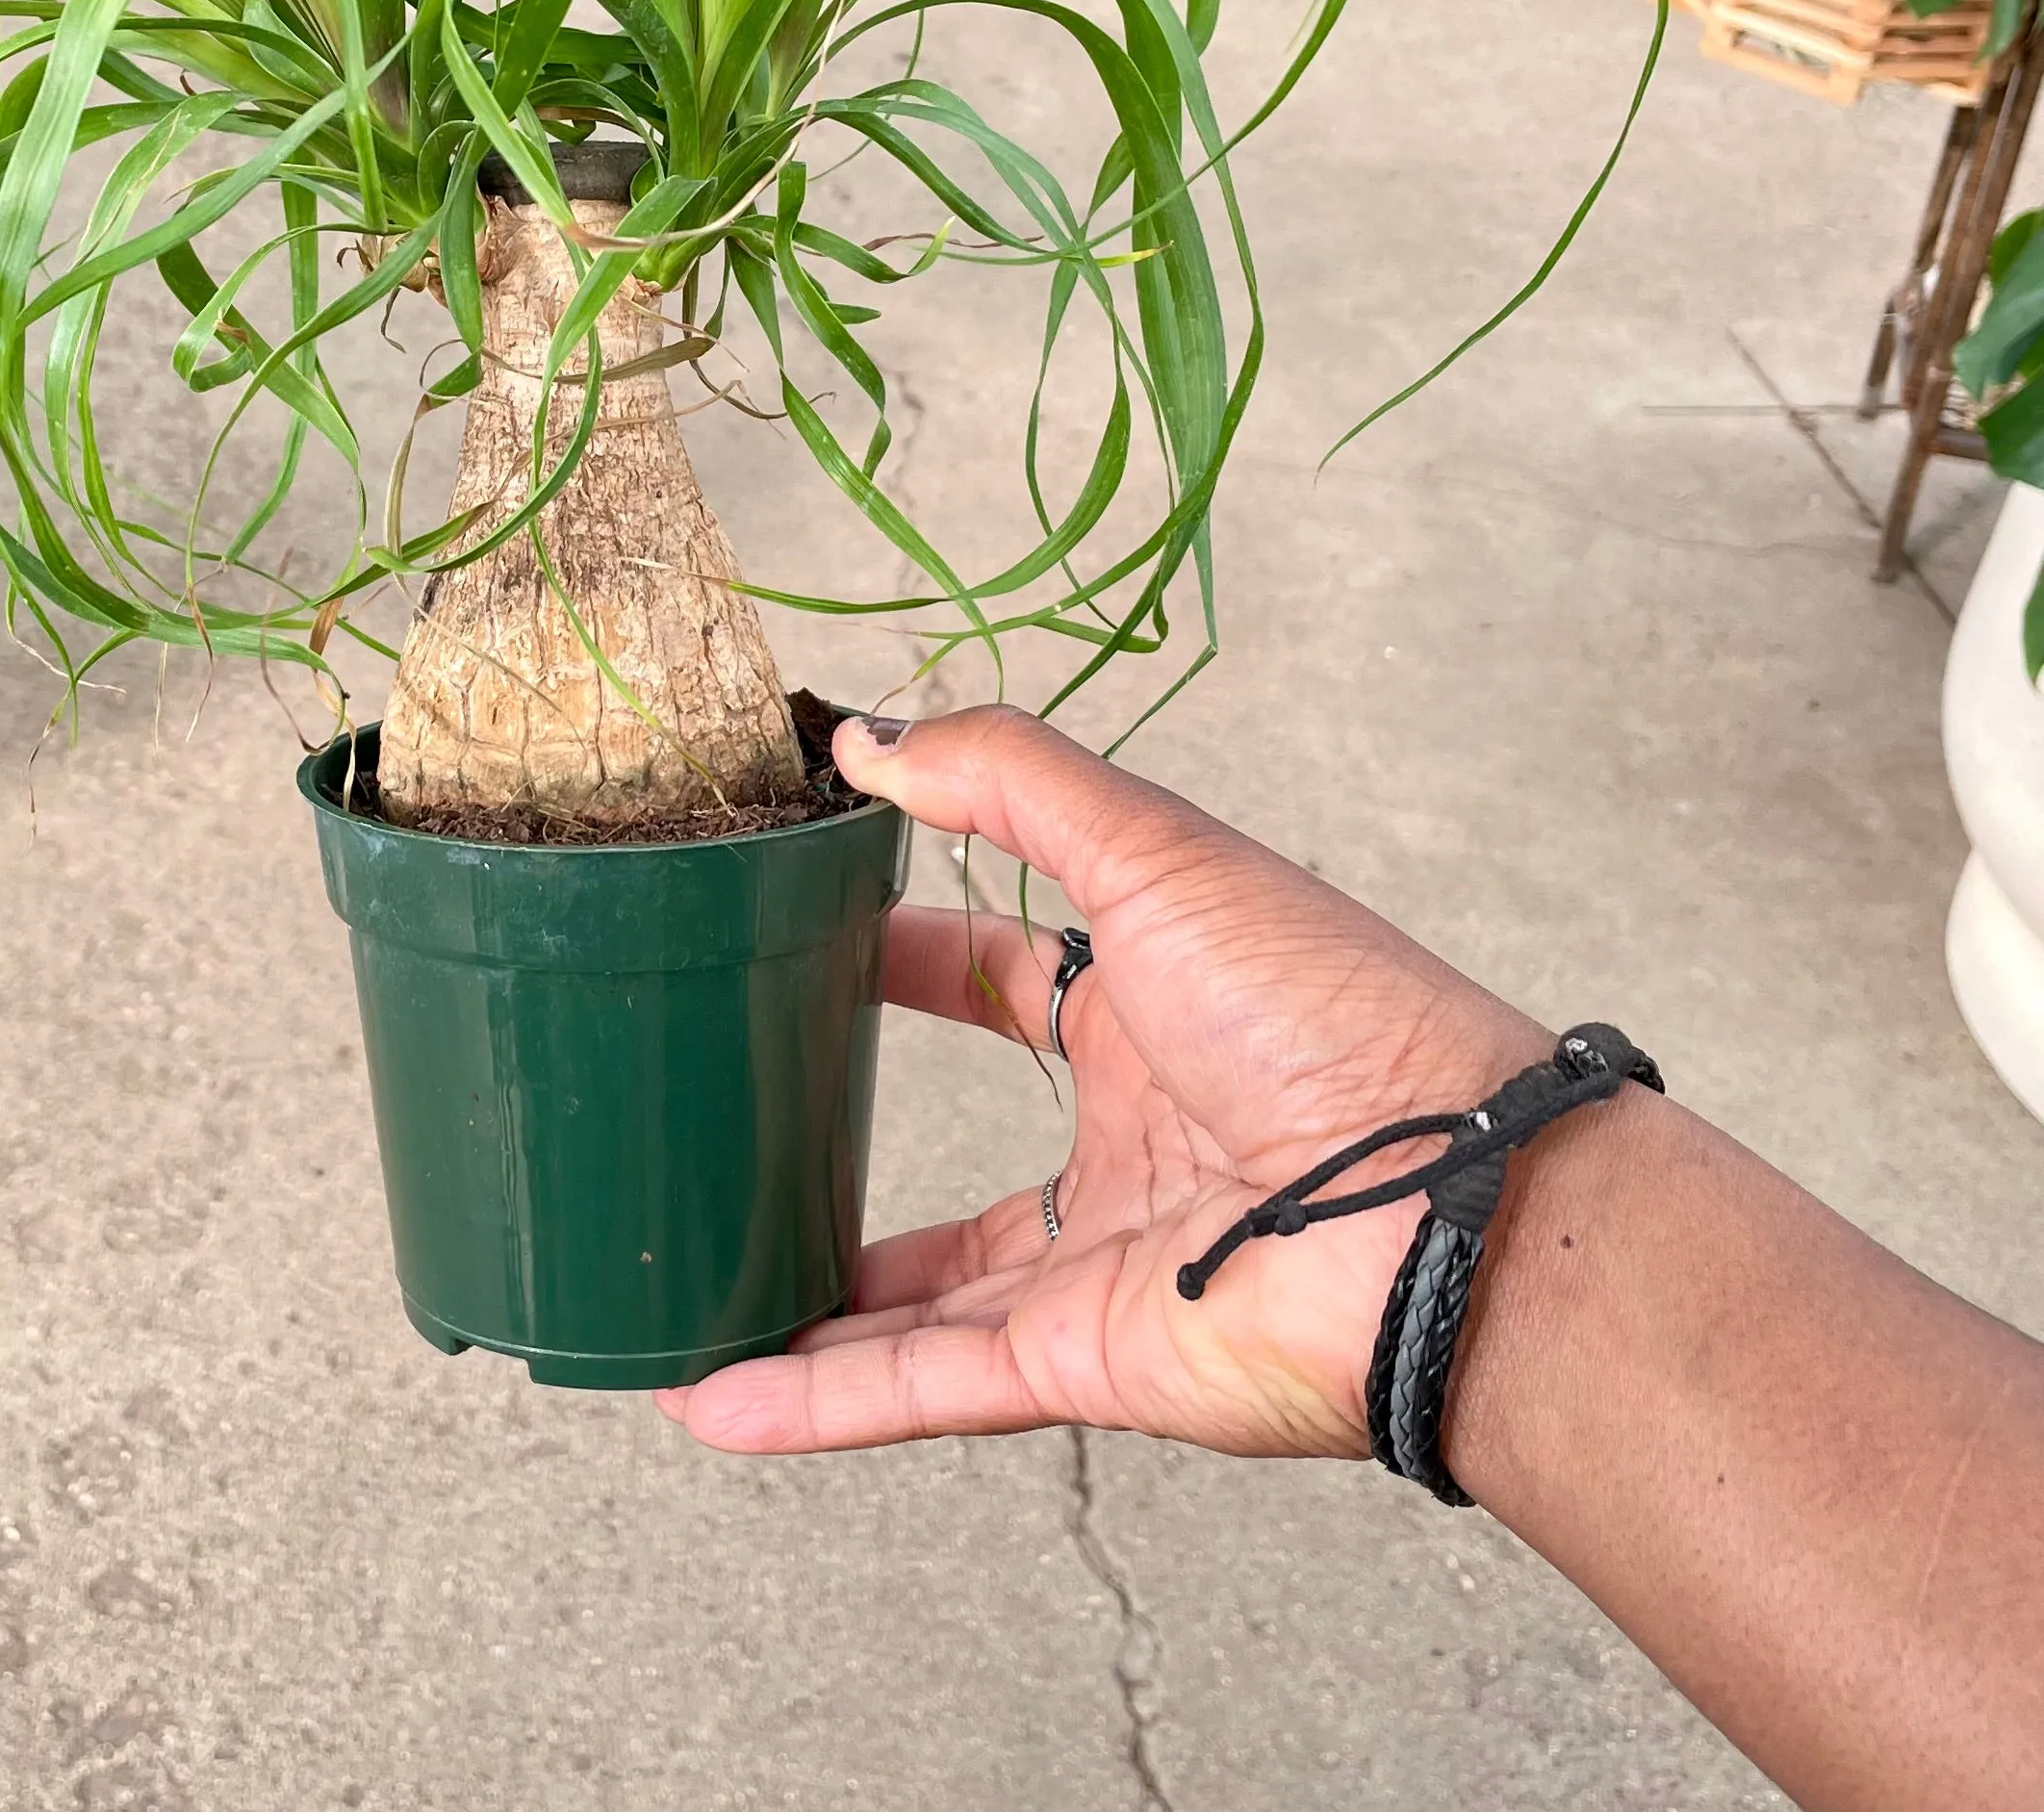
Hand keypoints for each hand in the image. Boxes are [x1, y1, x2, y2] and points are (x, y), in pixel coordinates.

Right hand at [658, 705, 1546, 1459]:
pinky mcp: (1084, 1359)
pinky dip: (818, 1400)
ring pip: (917, 1295)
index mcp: (1143, 1006)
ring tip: (689, 1288)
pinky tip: (713, 1398)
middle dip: (842, 1150)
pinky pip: (925, 1386)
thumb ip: (1009, 780)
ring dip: (806, 1303)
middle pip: (949, 1154)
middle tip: (719, 1132)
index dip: (900, 958)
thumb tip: (868, 739)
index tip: (791, 939)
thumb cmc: (1329, 1013)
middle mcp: (1120, 1135)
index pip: (994, 977)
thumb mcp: (1156, 852)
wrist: (1449, 1212)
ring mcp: (1096, 1258)